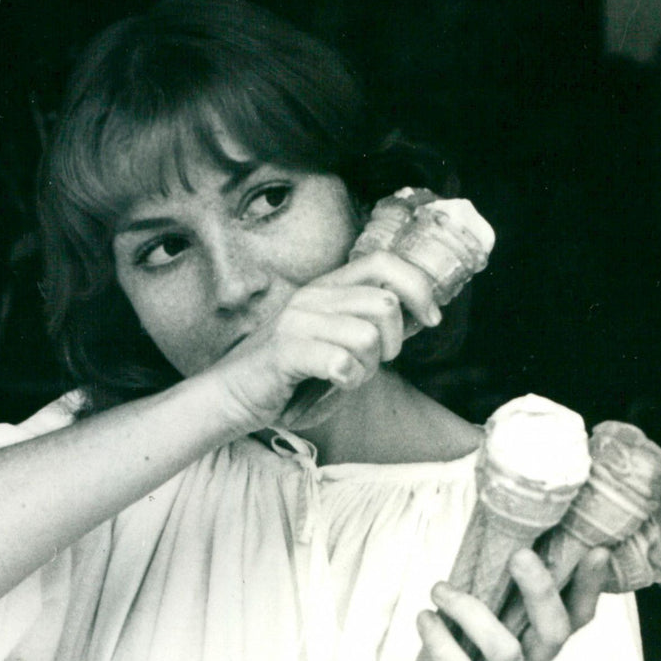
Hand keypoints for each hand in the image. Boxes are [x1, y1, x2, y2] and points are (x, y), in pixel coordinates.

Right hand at [208, 251, 441, 432]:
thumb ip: (371, 329)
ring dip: (367, 368)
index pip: (385, 262)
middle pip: (386, 304)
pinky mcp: (285, 350)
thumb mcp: (336, 347)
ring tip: (344, 378)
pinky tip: (331, 384)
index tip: (432, 318)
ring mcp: (296, 320)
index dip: (419, 286)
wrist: (228, 398)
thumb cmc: (287, 378)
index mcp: (326, 289)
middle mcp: (312, 296)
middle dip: (393, 343)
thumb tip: (421, 316)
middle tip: (370, 365)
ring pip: (369, 336)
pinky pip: (341, 361)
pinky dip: (346, 379)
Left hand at [402, 547, 610, 660]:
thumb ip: (488, 603)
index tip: (596, 550)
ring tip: (440, 589)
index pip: (576, 618)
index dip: (590, 587)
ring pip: (506, 651)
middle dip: (541, 590)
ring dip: (471, 611)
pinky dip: (439, 641)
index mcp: (536, 649)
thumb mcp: (477, 637)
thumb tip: (483, 545)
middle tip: (519, 554)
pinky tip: (424, 619)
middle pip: (554, 632)